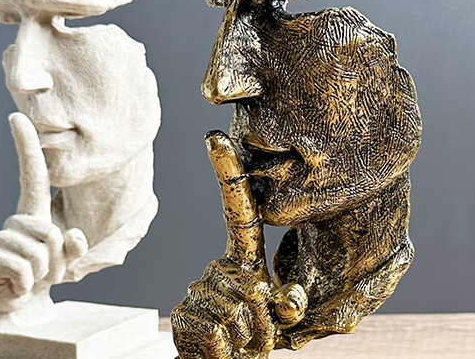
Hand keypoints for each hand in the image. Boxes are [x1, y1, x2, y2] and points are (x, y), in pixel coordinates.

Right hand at [0, 113, 87, 318]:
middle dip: (56, 259)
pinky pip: (25, 270)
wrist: (20, 302)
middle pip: (50, 233)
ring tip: (32, 276)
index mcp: (34, 211)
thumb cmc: (44, 272)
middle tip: (44, 268)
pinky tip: (18, 285)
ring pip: (40, 254)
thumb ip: (74, 247)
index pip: (31, 173)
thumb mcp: (66, 258)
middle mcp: (16, 219)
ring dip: (44, 273)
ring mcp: (2, 237)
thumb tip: (73, 236)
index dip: (25, 146)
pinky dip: (28, 284)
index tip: (16, 117)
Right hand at [171, 132, 306, 357]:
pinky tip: (219, 348)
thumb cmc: (251, 337)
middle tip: (251, 330)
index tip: (215, 137)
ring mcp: (199, 290)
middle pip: (253, 289)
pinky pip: (219, 330)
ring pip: (238, 312)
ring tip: (237, 340)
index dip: (227, 173)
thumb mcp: (277, 316)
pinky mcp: (185, 315)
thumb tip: (289, 301)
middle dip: (262, 322)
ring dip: (247, 337)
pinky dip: (226, 349)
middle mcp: (218, 268)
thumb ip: (288, 304)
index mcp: (241, 261)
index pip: (238, 213)